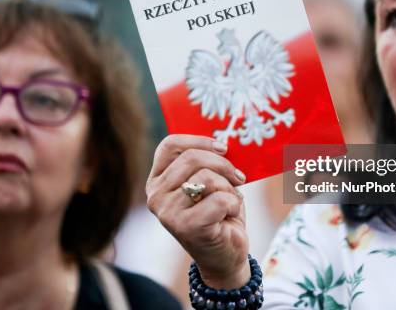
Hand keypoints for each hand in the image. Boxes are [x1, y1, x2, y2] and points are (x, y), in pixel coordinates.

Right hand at [146, 134, 250, 288]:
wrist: (225, 255)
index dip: (200, 141)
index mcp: (157, 180)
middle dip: (223, 165)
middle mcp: (156, 195)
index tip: (224, 148)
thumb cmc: (218, 214)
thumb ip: (207, 162)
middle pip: (192, 157)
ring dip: (229, 188)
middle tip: (239, 176)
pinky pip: (221, 199)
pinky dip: (234, 204)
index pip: (170, 145)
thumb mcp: (208, 182)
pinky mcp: (187, 227)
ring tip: (230, 201)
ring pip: (207, 177)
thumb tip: (224, 141)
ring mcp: (168, 212)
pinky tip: (229, 216)